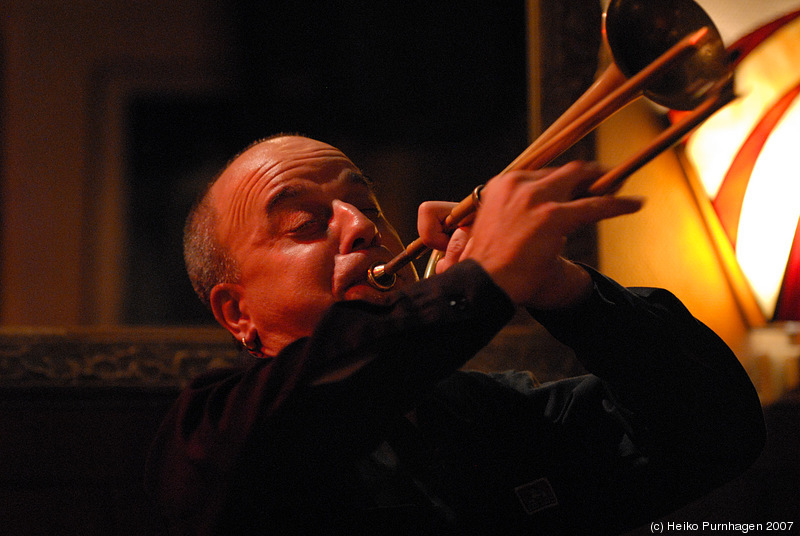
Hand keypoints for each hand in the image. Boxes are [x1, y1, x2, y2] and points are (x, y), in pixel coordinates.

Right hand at [418, 162, 643, 308]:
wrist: (481, 284)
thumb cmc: (488, 266)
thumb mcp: (496, 228)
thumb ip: (516, 215)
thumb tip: (541, 219)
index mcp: (501, 187)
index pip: (542, 174)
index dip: (565, 178)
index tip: (578, 184)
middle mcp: (518, 185)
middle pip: (563, 170)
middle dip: (587, 174)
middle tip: (605, 181)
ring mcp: (536, 199)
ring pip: (580, 179)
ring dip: (603, 182)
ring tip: (619, 187)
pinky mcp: (554, 216)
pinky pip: (596, 206)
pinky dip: (618, 204)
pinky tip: (634, 204)